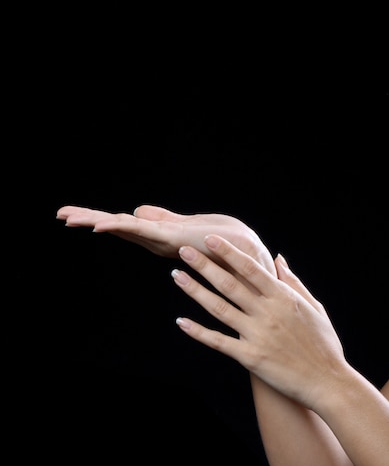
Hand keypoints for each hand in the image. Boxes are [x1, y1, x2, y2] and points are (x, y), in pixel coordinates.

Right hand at [56, 204, 276, 274]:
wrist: (251, 254)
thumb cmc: (226, 242)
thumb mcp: (189, 225)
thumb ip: (163, 220)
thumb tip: (138, 211)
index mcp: (160, 235)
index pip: (124, 224)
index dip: (99, 218)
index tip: (73, 215)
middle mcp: (158, 240)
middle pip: (118, 226)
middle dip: (89, 219)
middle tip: (60, 214)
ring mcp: (164, 240)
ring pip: (124, 227)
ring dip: (96, 221)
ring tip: (68, 217)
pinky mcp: (174, 239)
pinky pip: (142, 231)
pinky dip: (121, 227)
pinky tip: (101, 225)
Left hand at [171, 235, 345, 409]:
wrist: (328, 383)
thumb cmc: (324, 344)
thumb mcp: (314, 307)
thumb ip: (293, 282)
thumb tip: (278, 258)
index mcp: (284, 298)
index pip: (250, 268)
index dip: (228, 252)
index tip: (210, 239)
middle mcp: (268, 313)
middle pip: (229, 284)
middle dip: (204, 265)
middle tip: (183, 250)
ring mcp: (258, 335)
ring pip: (219, 308)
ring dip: (195, 291)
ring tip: (176, 276)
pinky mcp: (250, 357)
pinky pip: (219, 342)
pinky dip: (198, 332)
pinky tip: (181, 321)